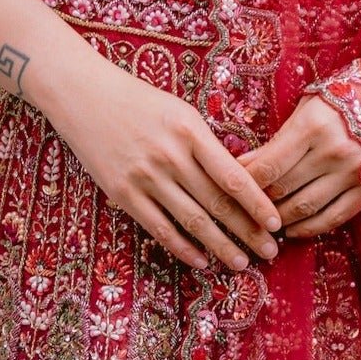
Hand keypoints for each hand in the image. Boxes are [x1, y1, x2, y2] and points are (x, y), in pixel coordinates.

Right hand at [43, 55, 282, 271]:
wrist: (83, 96)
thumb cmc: (138, 101)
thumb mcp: (180, 112)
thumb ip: (206, 145)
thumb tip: (238, 182)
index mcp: (190, 132)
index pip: (234, 177)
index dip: (259, 205)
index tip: (277, 223)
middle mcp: (170, 156)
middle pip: (218, 204)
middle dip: (249, 231)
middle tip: (270, 252)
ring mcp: (145, 177)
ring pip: (192, 222)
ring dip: (221, 246)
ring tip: (242, 264)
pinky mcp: (123, 193)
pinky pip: (159, 229)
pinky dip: (183, 248)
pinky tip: (201, 261)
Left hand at [241, 93, 360, 239]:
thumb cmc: (338, 104)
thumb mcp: (305, 111)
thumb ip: (276, 141)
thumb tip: (240, 166)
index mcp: (314, 126)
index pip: (269, 165)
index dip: (246, 182)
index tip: (232, 188)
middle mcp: (334, 151)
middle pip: (283, 188)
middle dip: (259, 201)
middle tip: (243, 208)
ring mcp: (353, 174)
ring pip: (304, 207)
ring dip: (280, 218)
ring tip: (265, 220)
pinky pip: (333, 217)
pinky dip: (309, 228)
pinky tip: (292, 230)